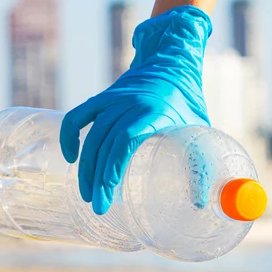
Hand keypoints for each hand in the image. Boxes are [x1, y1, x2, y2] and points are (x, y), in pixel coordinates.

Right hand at [59, 5, 211, 214]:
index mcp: (153, 112)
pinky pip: (77, 116)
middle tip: (98, 205)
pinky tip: (71, 158)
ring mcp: (112, 100)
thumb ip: (202, 166)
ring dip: (86, 167)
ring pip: (91, 136)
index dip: (114, 166)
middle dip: (98, 177)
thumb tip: (200, 204)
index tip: (109, 191)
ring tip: (88, 193)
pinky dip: (70, 136)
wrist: (172, 65)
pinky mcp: (102, 99)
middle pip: (105, 144)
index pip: (126, 140)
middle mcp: (129, 105)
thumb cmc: (189, 105)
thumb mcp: (200, 133)